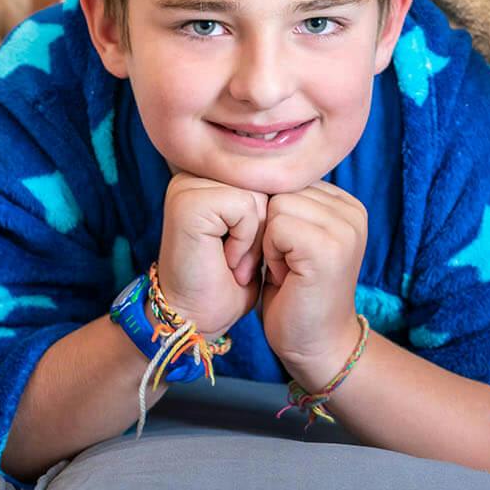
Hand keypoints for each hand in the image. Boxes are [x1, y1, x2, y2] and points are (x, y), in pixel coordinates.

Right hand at [154, 172, 267, 337]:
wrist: (200, 317)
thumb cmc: (230, 280)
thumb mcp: (257, 229)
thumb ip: (267, 196)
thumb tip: (301, 171)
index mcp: (210, 173)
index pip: (267, 174)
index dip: (272, 217)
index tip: (252, 251)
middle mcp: (195, 172)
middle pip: (264, 182)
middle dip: (265, 227)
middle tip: (243, 261)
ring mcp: (188, 185)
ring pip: (257, 194)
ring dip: (257, 237)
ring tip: (236, 262)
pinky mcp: (189, 201)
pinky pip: (244, 207)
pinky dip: (245, 240)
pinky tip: (228, 261)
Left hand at [257, 182, 368, 385]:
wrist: (316, 345)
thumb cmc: (296, 293)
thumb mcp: (295, 237)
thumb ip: (290, 202)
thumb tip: (255, 165)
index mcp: (346, 203)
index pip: (288, 179)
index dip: (274, 217)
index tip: (289, 252)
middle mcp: (353, 210)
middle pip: (280, 189)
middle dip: (271, 228)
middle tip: (288, 264)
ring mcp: (345, 228)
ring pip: (276, 206)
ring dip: (269, 242)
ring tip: (288, 269)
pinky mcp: (329, 248)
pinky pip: (276, 227)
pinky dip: (270, 254)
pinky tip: (287, 277)